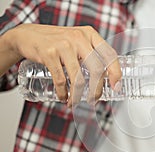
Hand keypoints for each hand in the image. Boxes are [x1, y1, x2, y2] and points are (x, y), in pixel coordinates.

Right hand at [5, 24, 121, 105]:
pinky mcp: (49, 53)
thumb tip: (105, 78)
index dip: (115, 72)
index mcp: (90, 34)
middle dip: (97, 90)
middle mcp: (79, 38)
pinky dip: (63, 93)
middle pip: (97, 70)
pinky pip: (60, 80)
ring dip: (78, 96)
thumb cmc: (57, 42)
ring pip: (78, 79)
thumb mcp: (78, 41)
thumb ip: (91, 54)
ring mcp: (64, 45)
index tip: (116, 86)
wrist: (27, 35)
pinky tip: (63, 97)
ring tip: (74, 103)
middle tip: (93, 100)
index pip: (109, 54)